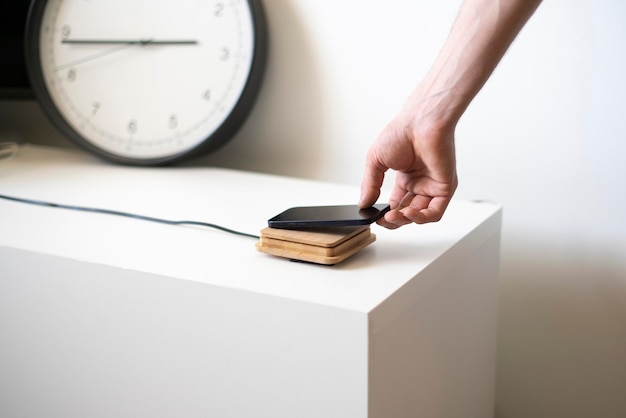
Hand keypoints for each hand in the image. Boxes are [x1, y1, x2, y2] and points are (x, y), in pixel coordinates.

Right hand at [359, 95, 457, 227]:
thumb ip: (369, 184)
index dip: (386, 213)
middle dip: (394, 219)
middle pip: (408, 212)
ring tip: (392, 216)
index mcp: (406, 176)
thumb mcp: (375, 161)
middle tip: (382, 219)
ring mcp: (433, 186)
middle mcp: (420, 182)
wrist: (420, 122)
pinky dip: (421, 218)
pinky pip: (435, 212)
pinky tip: (408, 214)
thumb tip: (363, 203)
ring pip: (421, 215)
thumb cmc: (401, 133)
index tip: (375, 216)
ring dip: (405, 220)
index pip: (397, 203)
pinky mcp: (445, 187)